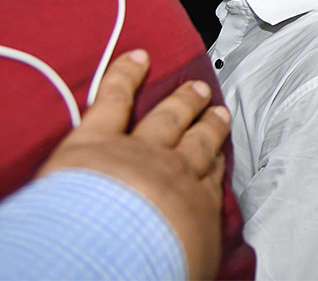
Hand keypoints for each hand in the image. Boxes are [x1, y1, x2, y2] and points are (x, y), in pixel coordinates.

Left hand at [37, 50, 228, 278]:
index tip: (219, 155)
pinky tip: (137, 57)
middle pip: (197, 141)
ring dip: (182, 100)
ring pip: (167, 117)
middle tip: (218, 111)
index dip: (216, 161)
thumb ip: (199, 251)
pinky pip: (114, 98)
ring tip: (196, 88)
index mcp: (194, 205)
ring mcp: (139, 149)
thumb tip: (204, 252)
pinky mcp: (98, 137)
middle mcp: (174, 171)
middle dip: (209, 125)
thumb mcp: (192, 267)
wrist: (112, 251)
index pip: (211, 178)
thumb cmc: (151, 268)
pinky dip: (126, 75)